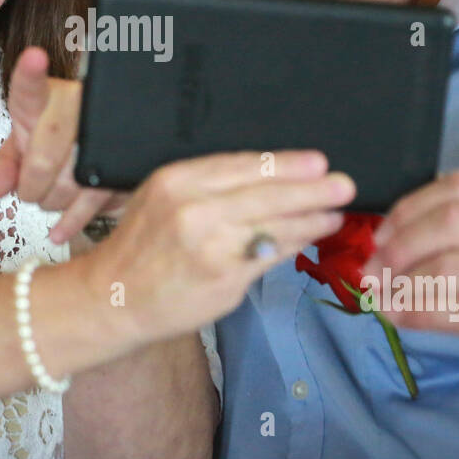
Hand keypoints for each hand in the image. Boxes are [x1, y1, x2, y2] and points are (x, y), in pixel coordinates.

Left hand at [0, 46, 126, 242]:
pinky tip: (59, 231)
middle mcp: (79, 107)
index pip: (34, 87)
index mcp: (49, 98)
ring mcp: (106, 132)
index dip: (32, 73)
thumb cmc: (55, 141)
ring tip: (51, 196)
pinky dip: (72, 222)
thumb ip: (4, 165)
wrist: (104, 143)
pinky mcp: (125, 161)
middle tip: (30, 191)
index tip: (34, 58)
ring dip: (52, 203)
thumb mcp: (25, 145)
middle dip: (31, 188)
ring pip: (69, 184)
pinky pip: (94, 200)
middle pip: (44, 159)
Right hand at [94, 151, 355, 342]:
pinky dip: (295, 244)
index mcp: (177, 180)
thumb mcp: (162, 197)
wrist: (114, 296)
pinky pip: (269, 256)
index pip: (243, 165)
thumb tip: (268, 176)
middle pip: (266, 193)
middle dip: (312, 189)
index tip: (317, 162)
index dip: (286, 164)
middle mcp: (194, 209)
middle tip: (344, 184)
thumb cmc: (141, 245)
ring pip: (275, 226)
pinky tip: (312, 236)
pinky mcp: (225, 279)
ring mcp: (212, 246)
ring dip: (312, 218)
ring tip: (336, 212)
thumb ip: (207, 185)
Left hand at [366, 170, 458, 416]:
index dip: (409, 207)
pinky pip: (458, 311)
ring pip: (450, 267)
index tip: (379, 234)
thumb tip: (390, 231)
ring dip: (401, 283)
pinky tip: (396, 318)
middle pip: (451, 221)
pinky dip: (416, 313)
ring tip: (378, 297)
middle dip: (400, 244)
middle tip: (371, 268)